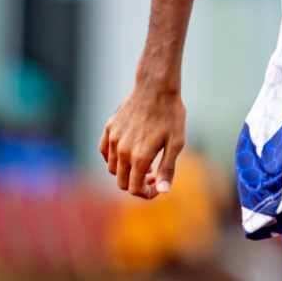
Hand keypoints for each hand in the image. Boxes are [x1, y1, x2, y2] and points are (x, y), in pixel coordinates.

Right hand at [99, 80, 185, 198]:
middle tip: (153, 175)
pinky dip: (113, 159)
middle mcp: (122, 150)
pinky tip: (128, 153)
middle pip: (121, 182)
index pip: (134, 189)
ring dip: (127, 172)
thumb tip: (163, 192)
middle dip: (137, 185)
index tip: (157, 188)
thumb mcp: (176, 142)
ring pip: (113, 169)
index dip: (146, 194)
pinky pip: (105, 152)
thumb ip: (168, 168)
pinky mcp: (109, 128)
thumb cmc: (170, 114)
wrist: (156, 87)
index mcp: (139, 157)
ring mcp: (113, 139)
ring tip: (145, 162)